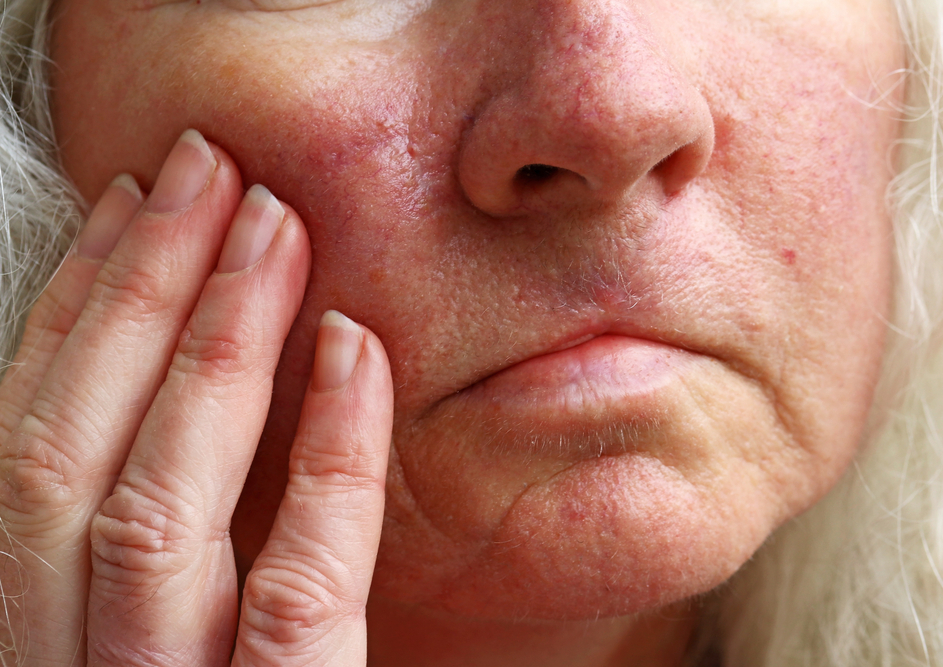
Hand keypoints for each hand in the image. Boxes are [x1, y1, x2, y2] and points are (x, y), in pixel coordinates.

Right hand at [0, 130, 392, 665]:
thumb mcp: (164, 628)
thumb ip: (164, 534)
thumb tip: (181, 372)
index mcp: (39, 623)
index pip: (33, 444)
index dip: (73, 309)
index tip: (131, 210)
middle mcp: (71, 660)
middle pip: (72, 454)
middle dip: (138, 289)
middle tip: (209, 173)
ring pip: (156, 507)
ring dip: (215, 340)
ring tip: (274, 225)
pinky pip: (302, 586)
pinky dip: (331, 458)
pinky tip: (354, 349)